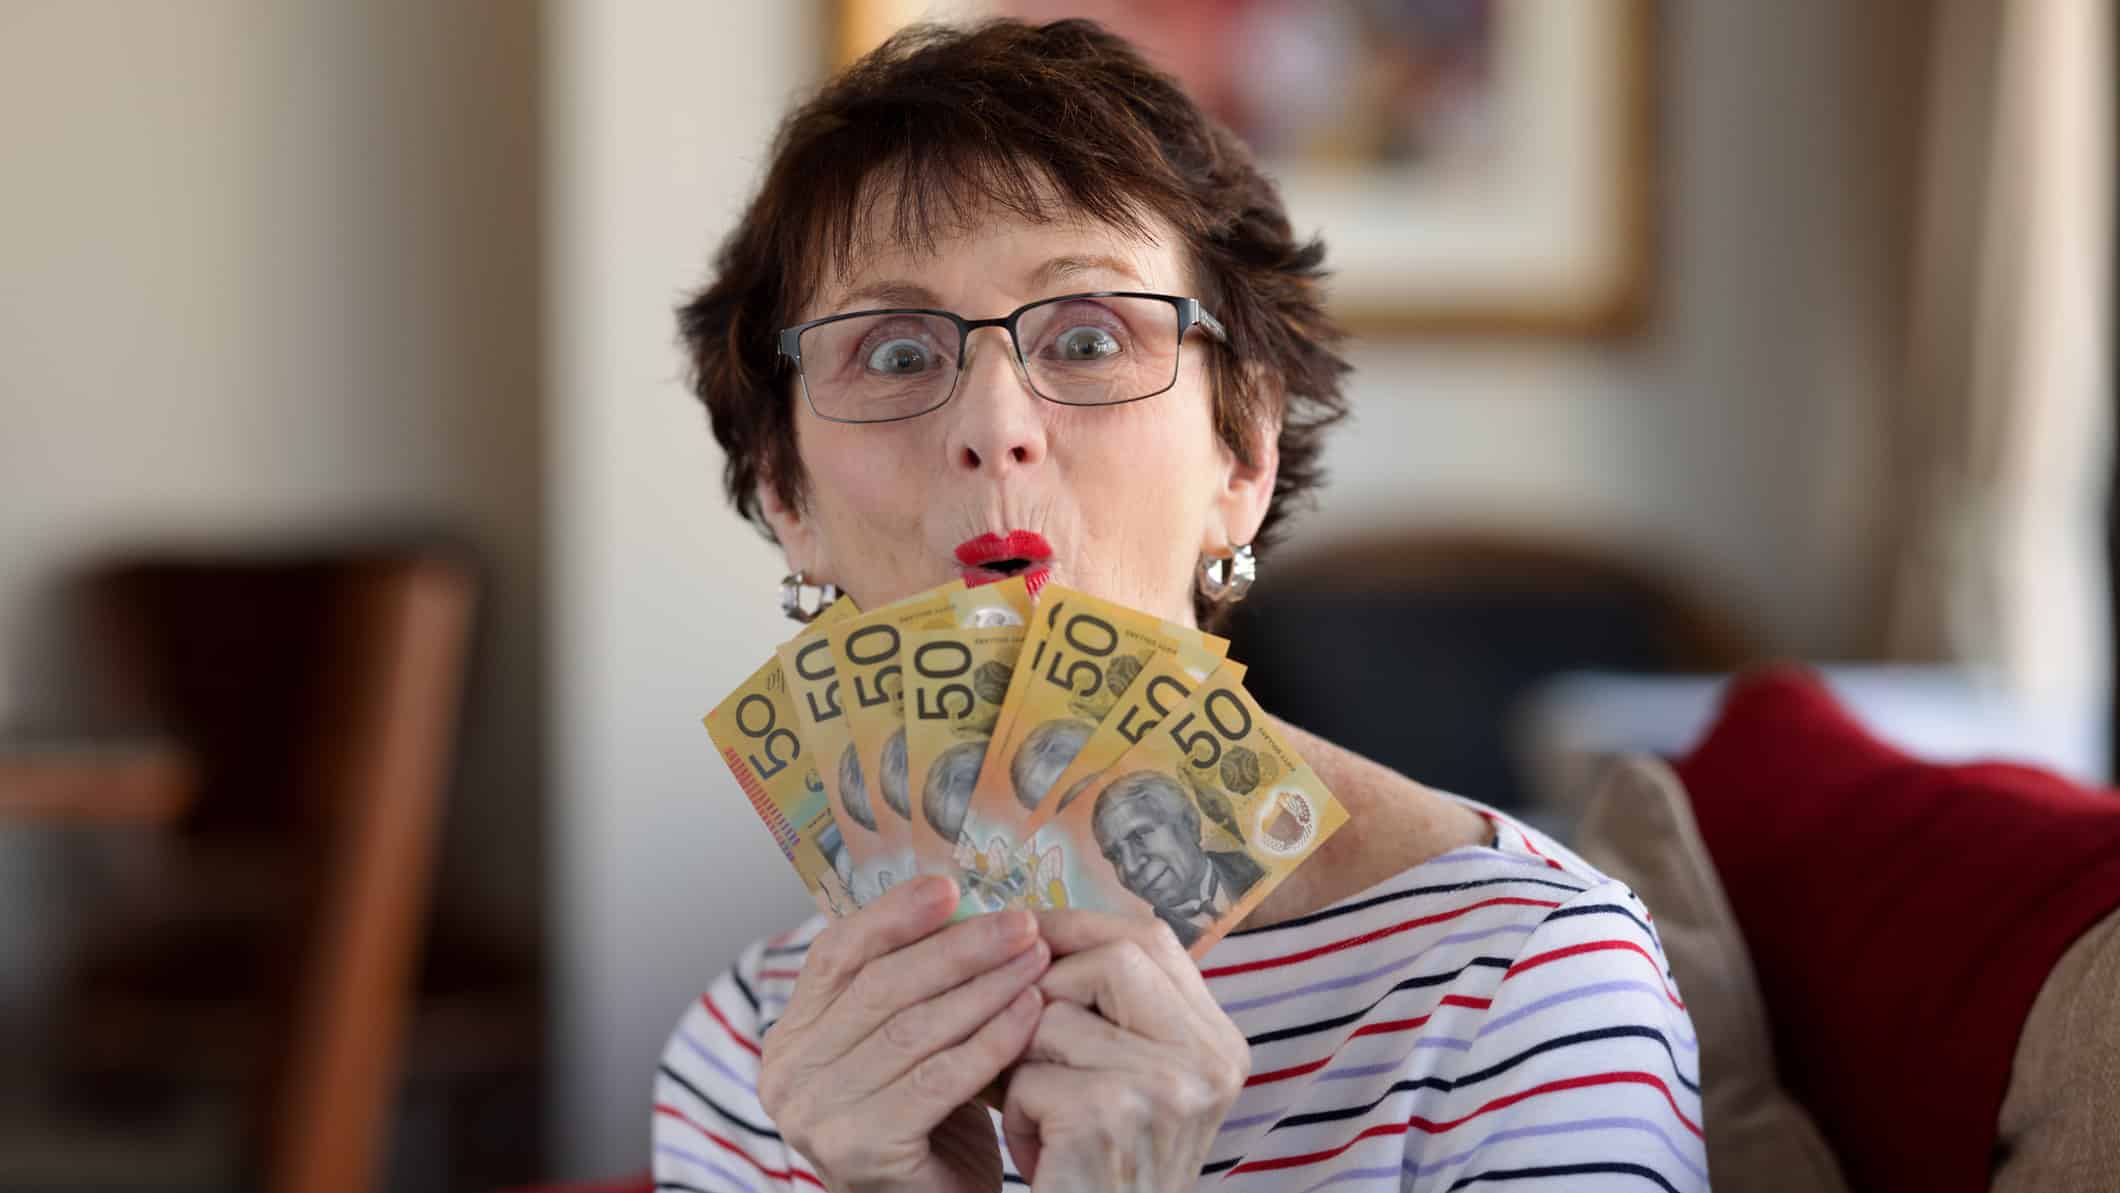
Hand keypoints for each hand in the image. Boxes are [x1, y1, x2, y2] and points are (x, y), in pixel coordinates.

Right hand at [758, 876, 1051, 1192]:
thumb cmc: (930, 1129)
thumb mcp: (906, 1048)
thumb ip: (911, 989)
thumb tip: (961, 902)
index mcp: (791, 1038)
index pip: (835, 955)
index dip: (893, 914)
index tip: (950, 884)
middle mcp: (788, 1075)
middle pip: (879, 986)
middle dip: (958, 946)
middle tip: (1021, 923)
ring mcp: (816, 1115)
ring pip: (911, 1028)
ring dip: (984, 987)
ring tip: (1036, 960)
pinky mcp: (860, 1150)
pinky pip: (936, 1078)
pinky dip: (990, 1040)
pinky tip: (1030, 1013)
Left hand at [1002, 912, 1249, 1191]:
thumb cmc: (1099, 1170)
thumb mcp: (1130, 1083)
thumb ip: (1112, 1011)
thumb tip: (1031, 927)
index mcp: (1219, 1043)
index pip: (1153, 939)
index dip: (1084, 926)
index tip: (1031, 931)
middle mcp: (1209, 1060)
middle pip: (1113, 957)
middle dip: (1049, 986)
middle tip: (1027, 1034)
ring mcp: (1167, 1087)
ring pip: (1054, 1015)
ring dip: (1025, 1062)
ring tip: (1044, 1114)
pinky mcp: (1113, 1116)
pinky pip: (1030, 1073)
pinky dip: (1020, 1111)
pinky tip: (1043, 1152)